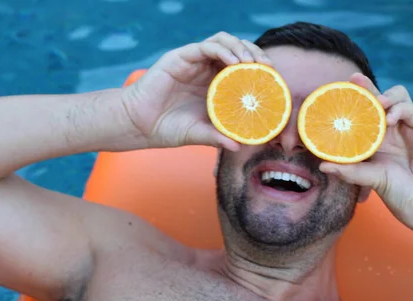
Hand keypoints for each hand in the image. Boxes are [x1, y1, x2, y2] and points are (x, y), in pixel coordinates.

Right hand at [121, 32, 271, 150]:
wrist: (139, 125)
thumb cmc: (167, 129)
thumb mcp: (198, 134)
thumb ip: (217, 137)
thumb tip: (240, 146)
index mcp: (213, 84)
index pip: (242, 67)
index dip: (259, 68)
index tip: (273, 78)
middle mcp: (205, 69)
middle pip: (237, 49)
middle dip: (255, 54)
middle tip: (267, 68)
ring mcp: (194, 61)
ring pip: (224, 41)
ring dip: (242, 48)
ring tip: (253, 63)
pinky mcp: (181, 57)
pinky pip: (207, 46)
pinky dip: (223, 50)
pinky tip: (234, 62)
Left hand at [319, 73, 412, 235]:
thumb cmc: (400, 194)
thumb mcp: (369, 179)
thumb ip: (349, 171)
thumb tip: (322, 166)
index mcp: (375, 140)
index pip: (362, 114)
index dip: (353, 102)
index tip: (336, 92)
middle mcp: (391, 131)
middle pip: (379, 99)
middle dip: (366, 88)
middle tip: (354, 80)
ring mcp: (408, 127)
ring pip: (397, 97)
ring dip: (384, 96)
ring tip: (376, 104)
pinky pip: (411, 110)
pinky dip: (399, 109)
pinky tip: (390, 119)